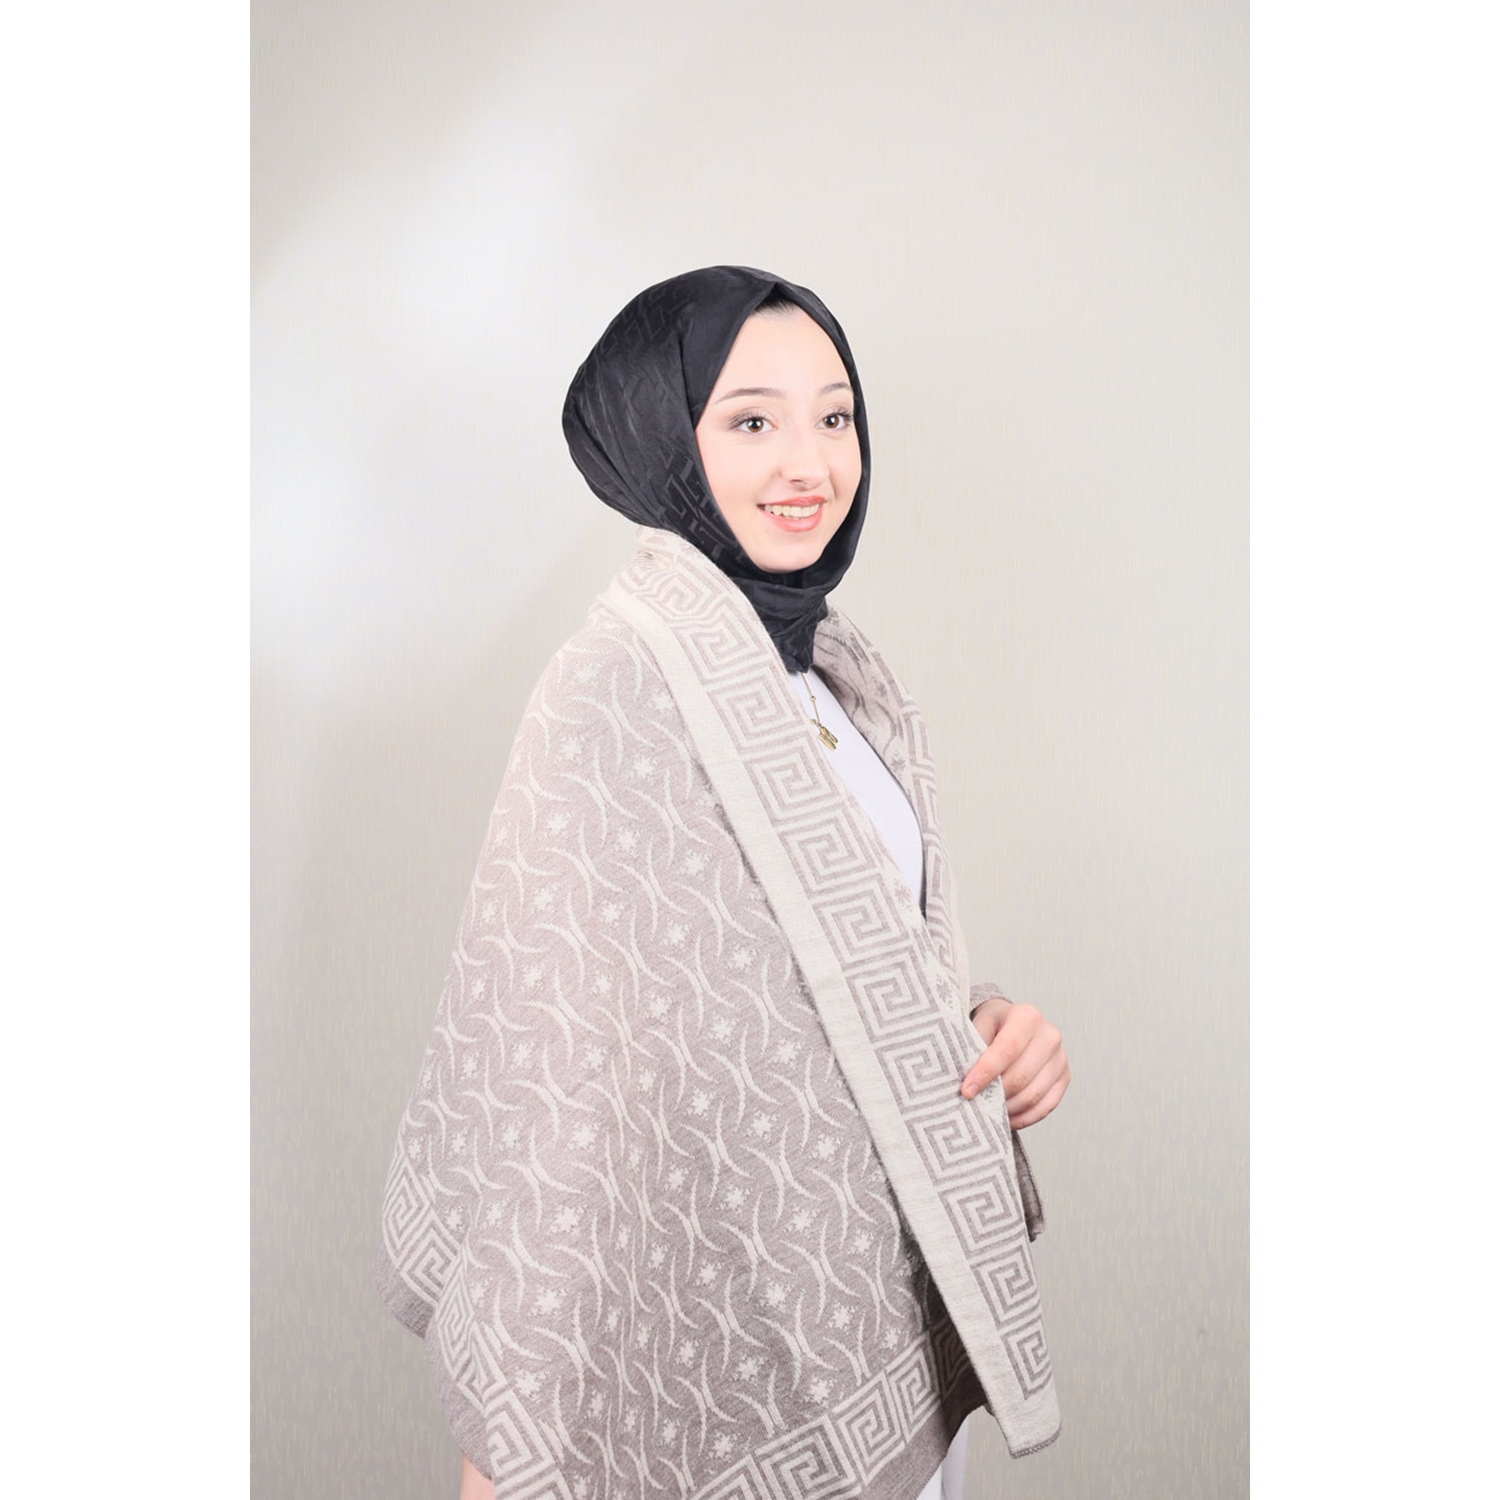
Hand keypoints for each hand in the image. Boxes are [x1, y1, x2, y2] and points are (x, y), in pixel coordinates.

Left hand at [961, 999, 1069, 1127]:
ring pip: (1033, 1095)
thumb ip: (972, 1047)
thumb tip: (963, 1075)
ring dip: (1008, 1108)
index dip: (986, 1073)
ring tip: (989, 1110)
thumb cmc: (994, 1025)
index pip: (1007, 1049)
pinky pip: (1046, 1106)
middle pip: (1021, 1075)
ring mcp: (1060, 1058)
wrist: (1012, 1024)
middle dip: (995, 1093)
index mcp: (1027, 1017)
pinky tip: (1007, 1117)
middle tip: (976, 1103)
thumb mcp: (978, 1025)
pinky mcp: (1064, 1077)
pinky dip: (1024, 1117)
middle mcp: (1049, 1036)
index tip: (967, 1091)